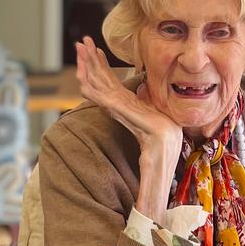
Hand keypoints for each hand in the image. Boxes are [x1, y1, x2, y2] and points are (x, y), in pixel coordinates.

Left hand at [75, 36, 181, 219]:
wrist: (159, 203)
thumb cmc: (151, 185)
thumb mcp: (145, 152)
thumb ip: (137, 127)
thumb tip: (129, 105)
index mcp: (160, 122)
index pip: (126, 92)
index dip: (107, 71)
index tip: (92, 53)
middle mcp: (162, 120)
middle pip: (122, 88)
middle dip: (100, 64)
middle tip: (82, 42)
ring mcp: (160, 126)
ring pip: (120, 96)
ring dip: (98, 73)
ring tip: (82, 54)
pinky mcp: (154, 134)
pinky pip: (122, 113)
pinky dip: (104, 97)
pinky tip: (88, 86)